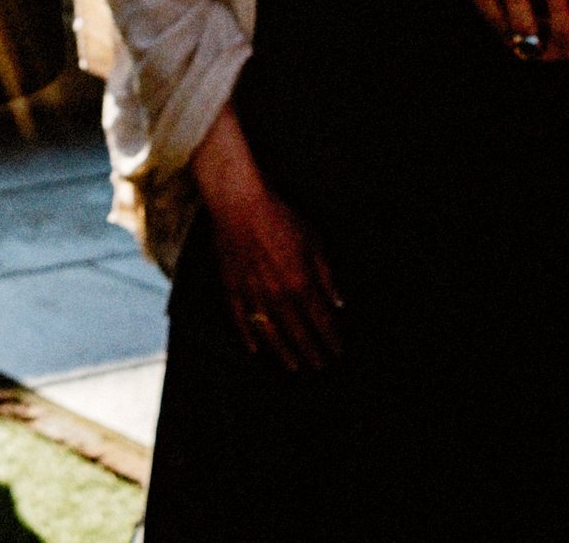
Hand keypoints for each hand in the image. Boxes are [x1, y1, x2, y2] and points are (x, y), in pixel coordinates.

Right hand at [204, 184, 343, 370]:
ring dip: (283, 351)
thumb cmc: (279, 217)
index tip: (339, 353)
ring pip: (269, 331)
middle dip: (311, 352)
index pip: (321, 320)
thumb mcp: (314, 241)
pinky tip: (254, 350)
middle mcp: (276, 293)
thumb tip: (339, 303)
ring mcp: (250, 291)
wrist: (238, 202)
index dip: (331, 339)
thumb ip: (327, 275)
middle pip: (297, 331)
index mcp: (300, 281)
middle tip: (320, 367)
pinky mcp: (230, 285)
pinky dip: (246, 336)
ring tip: (294, 367)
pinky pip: (238, 318)